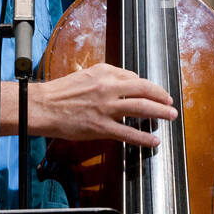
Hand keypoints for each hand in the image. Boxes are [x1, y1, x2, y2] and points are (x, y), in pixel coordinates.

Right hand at [33, 62, 176, 147]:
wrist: (42, 106)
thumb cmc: (61, 92)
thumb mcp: (86, 74)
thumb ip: (108, 76)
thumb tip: (129, 80)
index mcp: (105, 73)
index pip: (134, 78)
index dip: (148, 86)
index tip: (155, 92)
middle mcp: (108, 88)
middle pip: (144, 90)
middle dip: (161, 97)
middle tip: (171, 102)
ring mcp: (106, 108)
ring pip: (141, 108)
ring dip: (160, 112)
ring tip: (170, 116)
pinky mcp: (101, 127)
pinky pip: (128, 133)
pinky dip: (144, 138)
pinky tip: (153, 141)